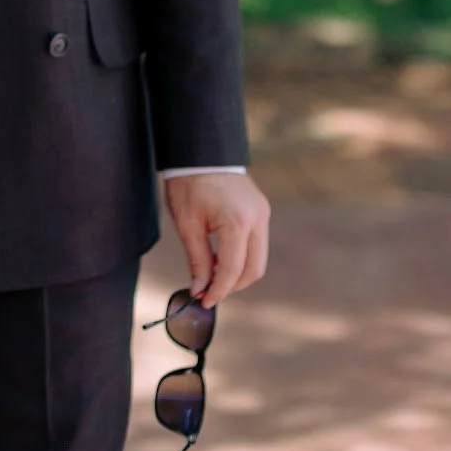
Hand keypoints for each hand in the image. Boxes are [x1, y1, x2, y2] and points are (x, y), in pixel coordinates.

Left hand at [163, 172, 270, 307]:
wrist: (201, 149)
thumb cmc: (188, 183)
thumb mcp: (187, 224)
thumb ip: (198, 260)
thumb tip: (200, 290)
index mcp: (237, 221)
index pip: (233, 270)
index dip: (219, 290)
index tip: (204, 301)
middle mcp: (258, 218)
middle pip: (254, 269)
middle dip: (233, 285)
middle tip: (209, 290)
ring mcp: (263, 213)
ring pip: (259, 258)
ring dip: (239, 272)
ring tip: (212, 272)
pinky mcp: (262, 209)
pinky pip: (258, 243)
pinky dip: (243, 256)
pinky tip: (221, 255)